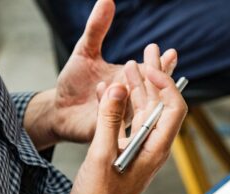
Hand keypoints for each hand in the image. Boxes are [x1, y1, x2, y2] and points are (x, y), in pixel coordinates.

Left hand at [23, 0, 177, 149]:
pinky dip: (109, 102)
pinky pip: (110, 117)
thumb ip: (97, 28)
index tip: (171, 53)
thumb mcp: (85, 51)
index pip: (151, 74)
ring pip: (133, 106)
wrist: (58, 109)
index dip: (163, 66)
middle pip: (149, 92)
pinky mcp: (104, 129)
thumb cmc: (75, 83)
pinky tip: (106, 88)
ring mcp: (119, 117)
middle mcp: (129, 100)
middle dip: (155, 77)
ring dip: (131, 91)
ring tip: (126, 75)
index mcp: (129, 82)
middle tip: (157, 62)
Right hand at [48, 63, 186, 193]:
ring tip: (128, 64)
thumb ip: (109, 120)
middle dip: (153, 78)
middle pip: (161, 106)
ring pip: (144, 113)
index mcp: (156, 150)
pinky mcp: (127, 154)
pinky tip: (114, 92)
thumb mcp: (101, 154)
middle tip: (147, 52)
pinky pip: (130, 124)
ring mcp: (141, 151)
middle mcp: (153, 148)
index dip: (165, 84)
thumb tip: (118, 88)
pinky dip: (123, 106)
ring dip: (137, 89)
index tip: (147, 68)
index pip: (174, 109)